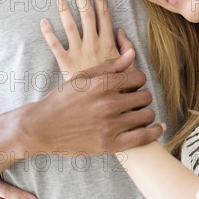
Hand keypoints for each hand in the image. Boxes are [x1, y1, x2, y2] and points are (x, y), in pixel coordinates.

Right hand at [21, 50, 163, 155]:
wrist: (39, 128)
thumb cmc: (61, 100)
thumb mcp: (82, 78)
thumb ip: (110, 66)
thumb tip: (132, 54)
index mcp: (102, 85)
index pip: (138, 78)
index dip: (138, 81)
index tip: (133, 86)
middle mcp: (108, 104)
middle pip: (145, 96)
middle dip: (141, 97)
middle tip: (134, 101)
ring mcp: (109, 126)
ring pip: (146, 115)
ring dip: (146, 113)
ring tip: (139, 113)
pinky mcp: (109, 145)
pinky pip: (143, 137)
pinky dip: (155, 132)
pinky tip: (158, 127)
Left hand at [40, 0, 135, 81]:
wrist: (101, 99)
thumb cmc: (116, 82)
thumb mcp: (128, 64)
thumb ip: (126, 47)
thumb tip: (121, 31)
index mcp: (108, 43)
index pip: (104, 17)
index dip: (100, 2)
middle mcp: (93, 44)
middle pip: (87, 17)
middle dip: (82, 0)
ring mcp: (78, 52)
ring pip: (70, 27)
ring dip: (65, 11)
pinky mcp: (66, 62)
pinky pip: (55, 45)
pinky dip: (48, 33)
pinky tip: (43, 22)